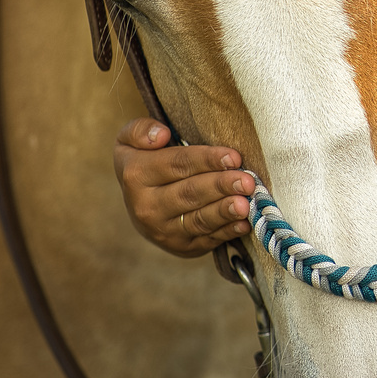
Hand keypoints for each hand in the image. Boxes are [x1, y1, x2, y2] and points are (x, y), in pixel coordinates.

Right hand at [113, 117, 254, 256]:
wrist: (141, 203)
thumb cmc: (146, 161)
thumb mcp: (129, 140)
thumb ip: (139, 130)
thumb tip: (162, 135)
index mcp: (136, 176)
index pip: (176, 165)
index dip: (207, 160)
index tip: (234, 156)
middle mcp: (146, 207)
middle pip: (189, 193)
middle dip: (220, 186)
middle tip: (247, 181)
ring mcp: (163, 231)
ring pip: (199, 219)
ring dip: (224, 212)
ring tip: (245, 204)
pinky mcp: (181, 246)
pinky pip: (207, 239)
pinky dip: (227, 232)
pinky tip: (244, 224)